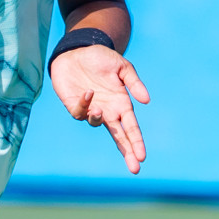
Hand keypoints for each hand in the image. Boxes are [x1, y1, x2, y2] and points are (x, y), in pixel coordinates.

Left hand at [49, 45, 149, 173]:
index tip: (142, 156)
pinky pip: (78, 111)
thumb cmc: (101, 59)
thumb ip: (134, 83)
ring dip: (97, 119)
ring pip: (95, 122)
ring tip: (100, 110)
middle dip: (126, 151)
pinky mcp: (72, 102)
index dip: (136, 142)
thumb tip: (146, 101)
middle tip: (134, 167)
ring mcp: (90, 108)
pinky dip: (84, 105)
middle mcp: (107, 110)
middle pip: (118, 136)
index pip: (131, 128)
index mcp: (121, 104)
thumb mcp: (123, 67)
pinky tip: (88, 92)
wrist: (77, 50)